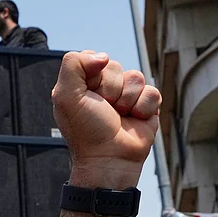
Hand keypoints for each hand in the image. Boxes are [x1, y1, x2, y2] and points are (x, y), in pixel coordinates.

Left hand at [52, 51, 160, 188]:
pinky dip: (144, 108)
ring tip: (119, 117)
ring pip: (136, 77)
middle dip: (111, 88)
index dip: (94, 74)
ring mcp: (126, 98)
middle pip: (116, 67)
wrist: (109, 159)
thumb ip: (73, 64)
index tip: (88, 95)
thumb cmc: (86, 131)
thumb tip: (103, 56)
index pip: (94, 59)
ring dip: (127, 99)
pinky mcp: (146, 107)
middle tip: (104, 109)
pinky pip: (152, 92)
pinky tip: (135, 120)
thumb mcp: (65, 95)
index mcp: (82, 85)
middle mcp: (104, 90)